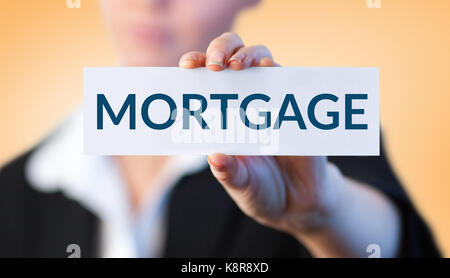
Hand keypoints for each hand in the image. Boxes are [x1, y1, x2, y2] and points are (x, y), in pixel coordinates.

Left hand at [178, 32, 400, 256]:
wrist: (299, 203)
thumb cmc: (261, 190)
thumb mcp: (241, 185)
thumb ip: (229, 173)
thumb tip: (215, 157)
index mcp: (223, 117)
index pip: (205, 81)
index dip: (195, 65)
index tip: (186, 67)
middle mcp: (245, 102)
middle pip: (231, 56)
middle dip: (220, 50)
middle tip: (214, 65)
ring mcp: (272, 100)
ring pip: (260, 59)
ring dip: (248, 56)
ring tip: (238, 67)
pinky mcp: (297, 106)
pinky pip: (289, 81)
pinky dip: (278, 71)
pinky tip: (269, 70)